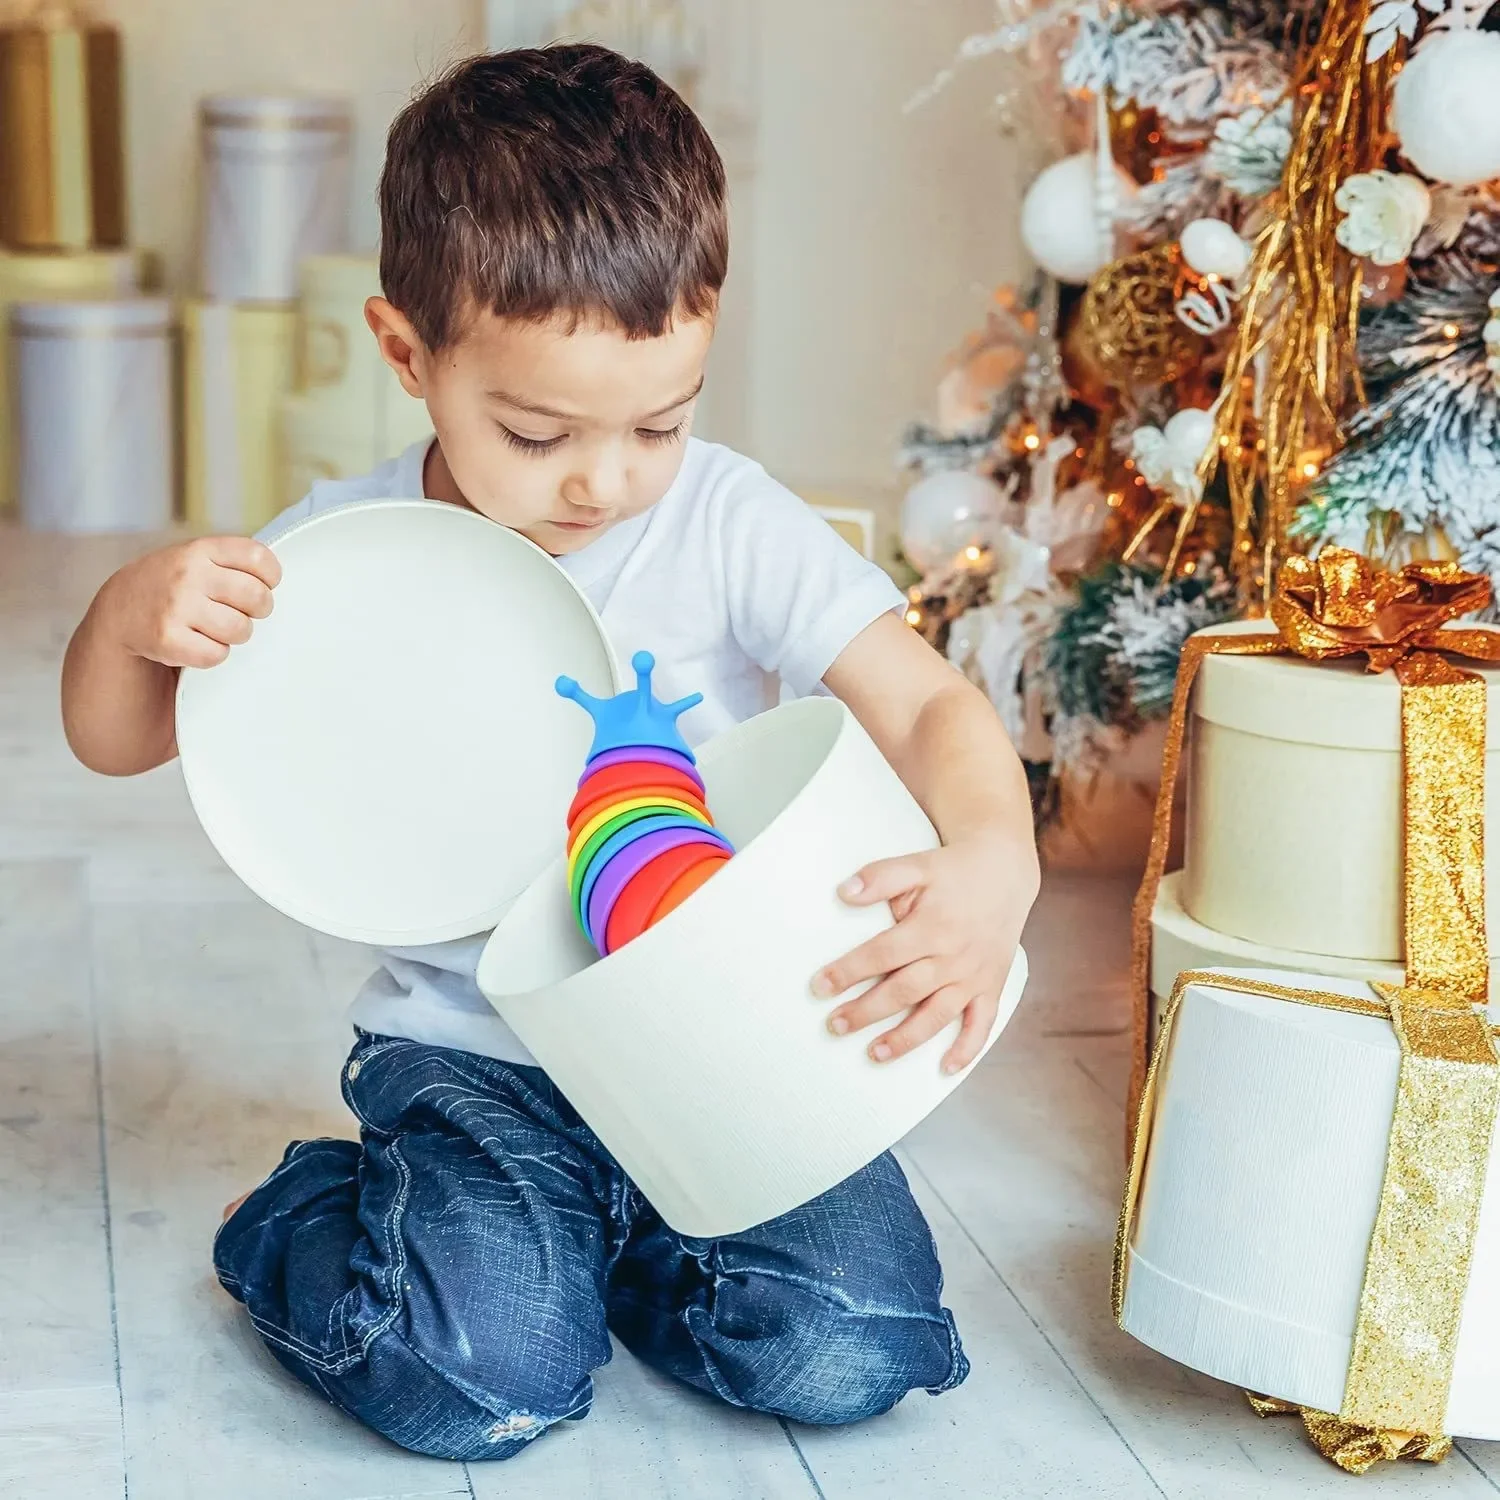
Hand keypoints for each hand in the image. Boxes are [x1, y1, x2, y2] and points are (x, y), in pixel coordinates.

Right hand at [101, 535, 280, 669]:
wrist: (120, 610)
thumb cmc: (172, 585)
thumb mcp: (196, 558)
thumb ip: (232, 562)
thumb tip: (278, 579)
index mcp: (201, 549)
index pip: (258, 557)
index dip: (271, 577)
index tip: (264, 585)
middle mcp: (188, 573)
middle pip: (257, 598)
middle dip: (258, 610)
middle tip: (242, 612)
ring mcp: (176, 606)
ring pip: (240, 629)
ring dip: (235, 634)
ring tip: (216, 627)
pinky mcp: (167, 638)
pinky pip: (217, 654)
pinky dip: (213, 654)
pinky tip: (197, 642)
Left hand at [810, 831, 1037, 1074]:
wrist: (1005, 872)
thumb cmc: (953, 871)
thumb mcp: (917, 865)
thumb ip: (880, 878)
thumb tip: (843, 892)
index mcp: (932, 927)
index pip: (882, 954)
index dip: (848, 971)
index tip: (819, 987)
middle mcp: (954, 956)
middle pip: (904, 991)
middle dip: (866, 1011)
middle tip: (834, 1026)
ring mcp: (974, 976)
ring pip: (937, 1015)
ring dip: (905, 1038)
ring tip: (873, 1053)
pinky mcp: (991, 986)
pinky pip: (981, 1024)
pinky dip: (966, 1049)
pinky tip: (944, 1068)